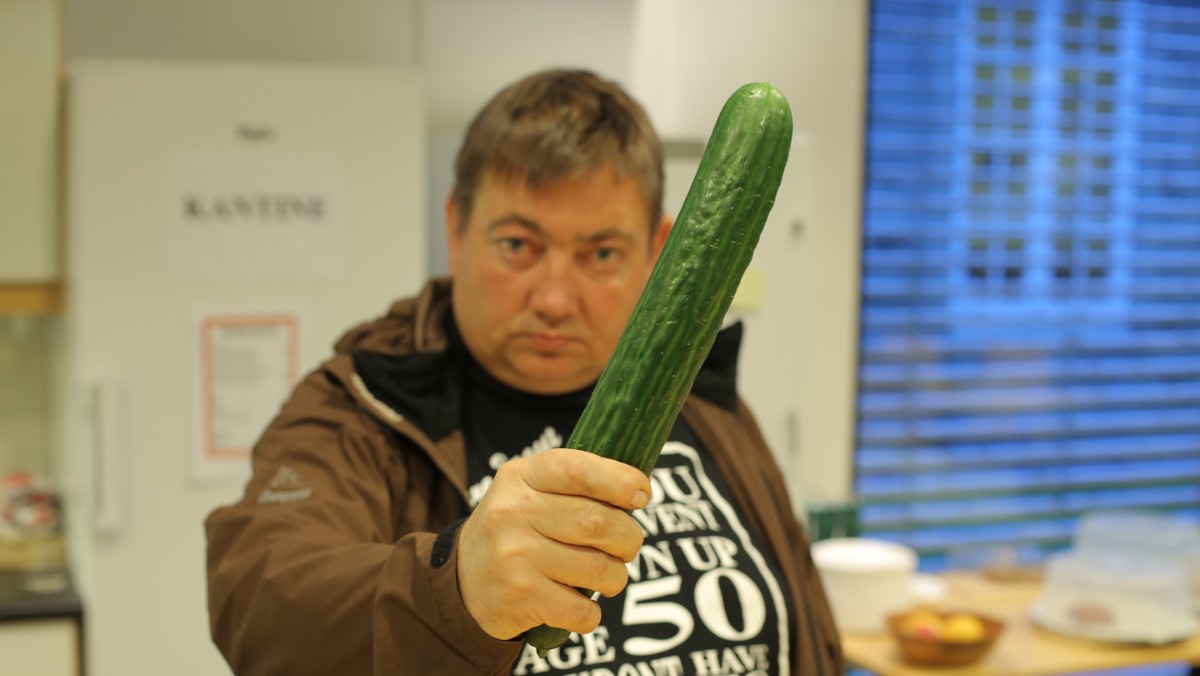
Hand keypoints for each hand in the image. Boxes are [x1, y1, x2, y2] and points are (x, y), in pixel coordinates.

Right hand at [456, 447, 650, 639]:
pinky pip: (583, 610)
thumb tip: (639, 491)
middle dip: (629, 538)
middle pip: (599, 522)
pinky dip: (592, 613)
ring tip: (605, 576)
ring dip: (615, 577)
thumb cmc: (516, 531)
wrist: (461, 582)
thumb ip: (575, 484)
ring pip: (599, 569)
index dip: (619, 481)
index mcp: (520, 476)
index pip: (577, 469)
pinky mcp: (520, 597)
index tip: (642, 495)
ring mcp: (515, 555)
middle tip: (627, 546)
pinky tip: (579, 605)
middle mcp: (513, 512)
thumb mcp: (530, 491)